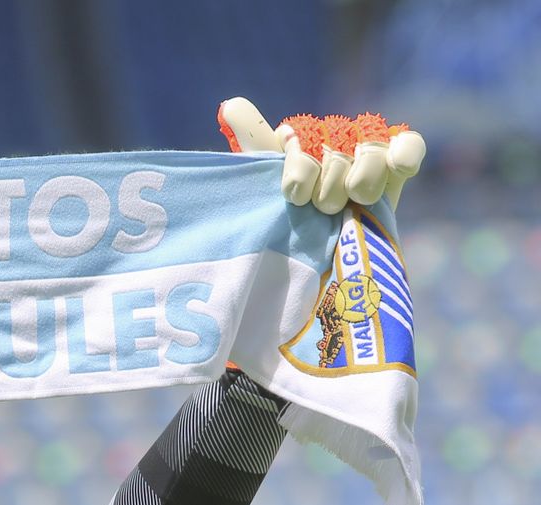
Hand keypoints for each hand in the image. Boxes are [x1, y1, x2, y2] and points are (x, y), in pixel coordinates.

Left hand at [217, 97, 424, 214]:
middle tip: (322, 208)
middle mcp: (333, 141)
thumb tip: (230, 105)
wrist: (319, 265)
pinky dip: (404, 154)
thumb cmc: (286, 225)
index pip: (303, 135)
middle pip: (338, 148)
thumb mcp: (261, 187)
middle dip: (329, 187)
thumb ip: (252, 145)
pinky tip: (399, 167)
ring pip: (372, 149)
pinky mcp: (397, 169)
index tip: (295, 196)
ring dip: (362, 180)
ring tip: (353, 202)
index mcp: (299, 141)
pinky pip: (408, 146)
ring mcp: (367, 153)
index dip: (301, 166)